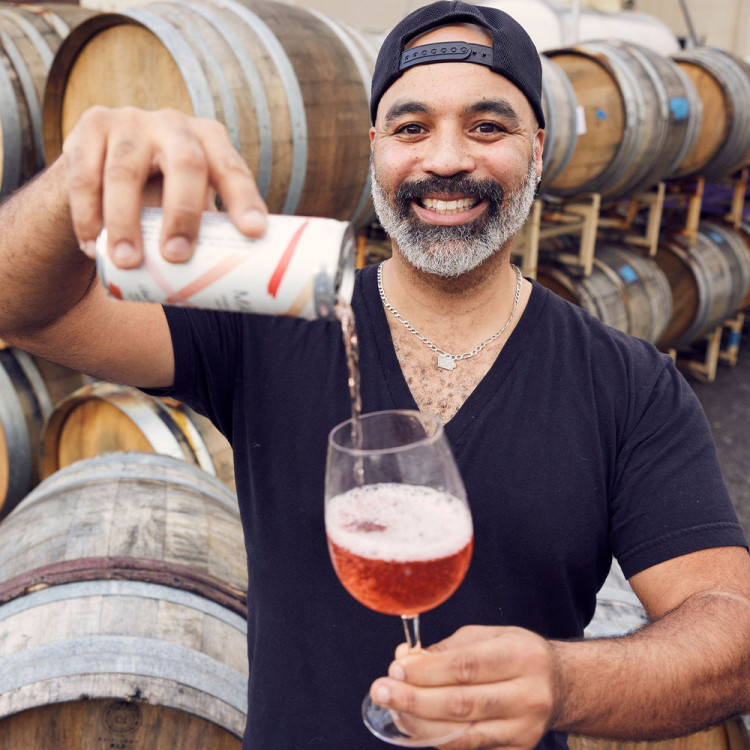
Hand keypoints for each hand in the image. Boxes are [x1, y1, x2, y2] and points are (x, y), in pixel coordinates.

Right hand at [62, 106, 267, 267]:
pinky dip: (87, 215)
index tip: (254, 232)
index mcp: (210, 140)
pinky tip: (93, 247)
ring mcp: (131, 121)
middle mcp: (174, 124)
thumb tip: (232, 284)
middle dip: (183, 213)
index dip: (244, 198)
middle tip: (176, 255)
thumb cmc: (164, 192)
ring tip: (128, 262)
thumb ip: (208, 228)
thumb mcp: (191, 199)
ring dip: (125, 221)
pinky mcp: (92, 126)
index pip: (231, 168)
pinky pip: (85, 175)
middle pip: (185, 163)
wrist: (106, 162)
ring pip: (125, 172)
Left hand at [369, 625, 557, 749]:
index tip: (396, 668)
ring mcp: (524, 730)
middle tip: (381, 690)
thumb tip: (405, 662)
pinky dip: (437, 738)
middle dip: (414, 699)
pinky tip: (415, 725)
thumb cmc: (515, 653)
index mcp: (520, 657)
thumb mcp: (487, 636)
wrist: (560, 685)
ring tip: (391, 709)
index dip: (427, 670)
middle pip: (462, 704)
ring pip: (463, 735)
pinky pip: (469, 749)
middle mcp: (527, 696)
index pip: (466, 666)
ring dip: (419, 724)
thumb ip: (446, 650)